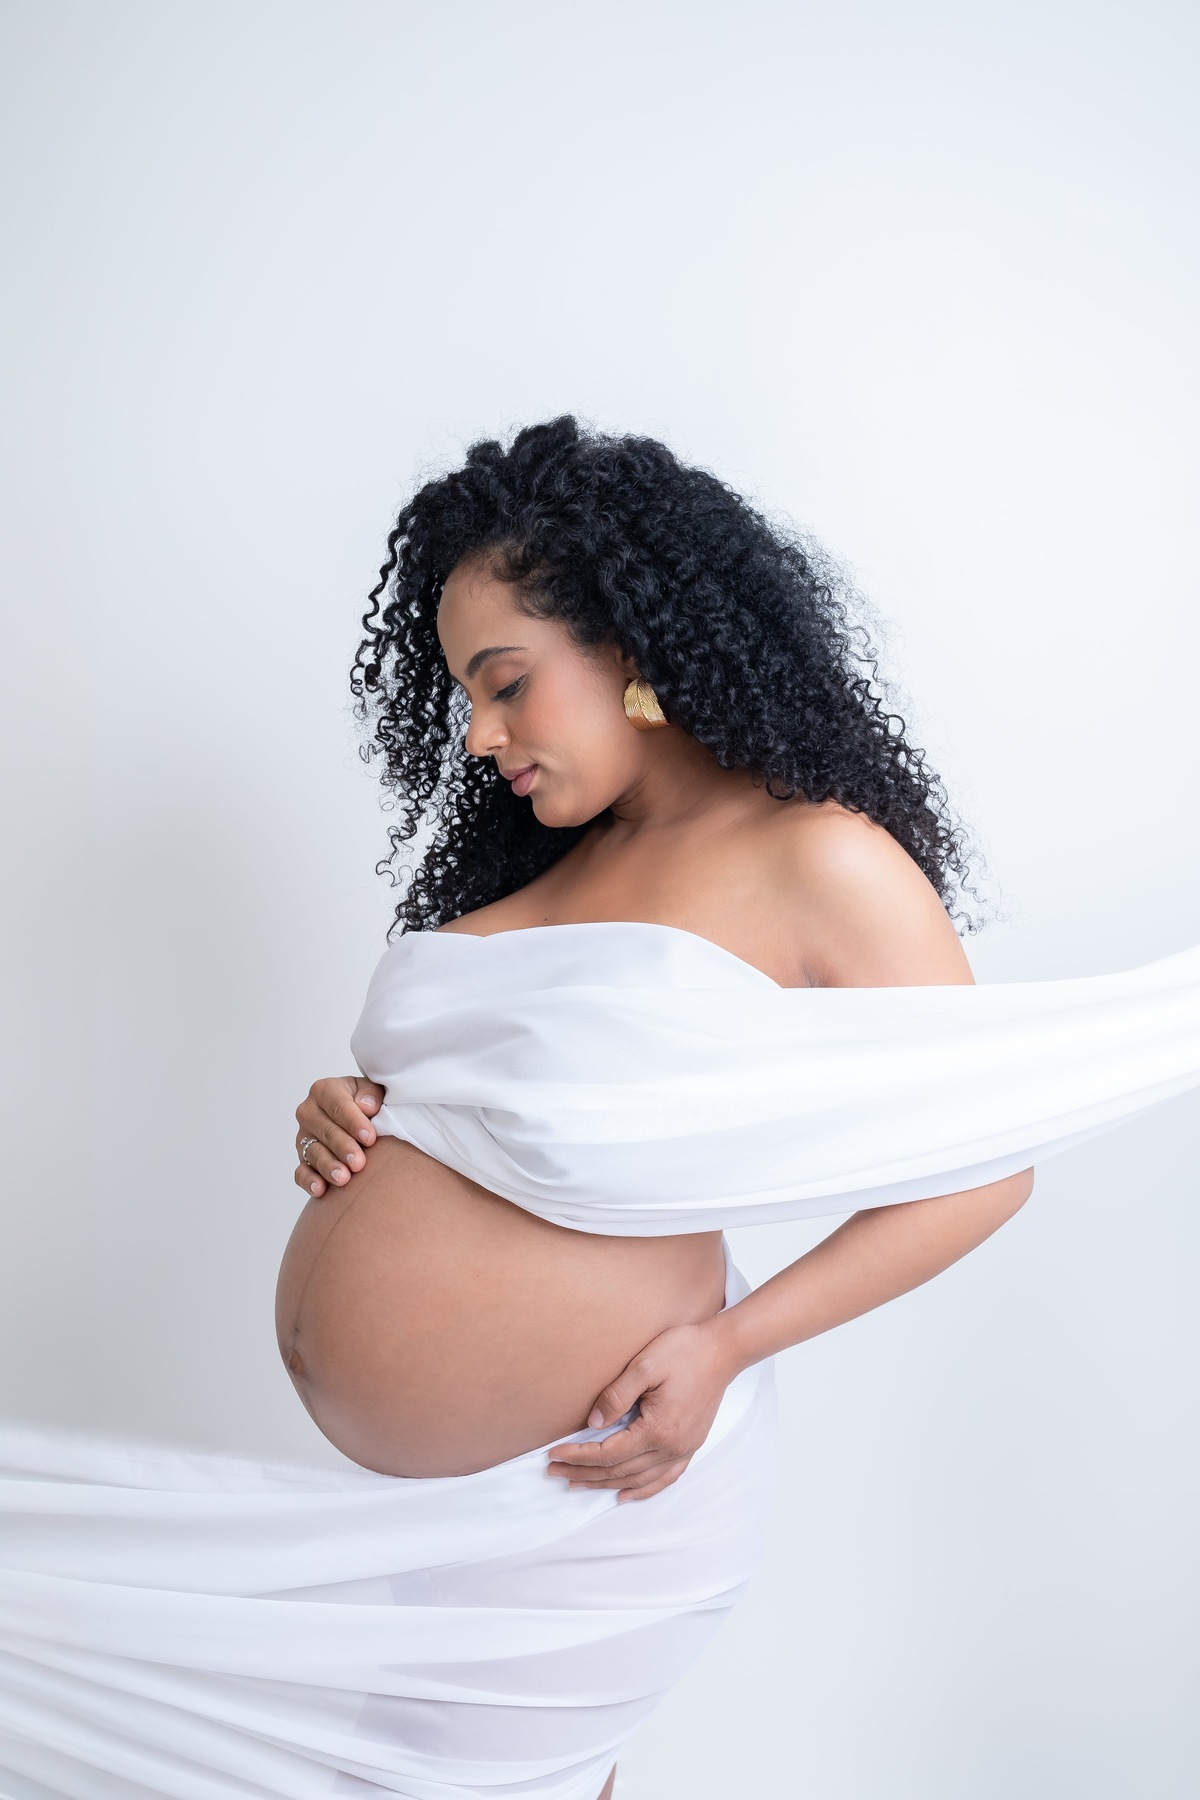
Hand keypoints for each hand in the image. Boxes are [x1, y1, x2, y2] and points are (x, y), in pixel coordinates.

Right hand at [294, 1076, 385, 1197]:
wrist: (361, 1121)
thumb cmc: (369, 1104)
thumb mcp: (375, 1092)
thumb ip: (371, 1094)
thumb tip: (366, 1106)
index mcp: (325, 1090)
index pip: (338, 1105)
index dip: (354, 1122)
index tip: (370, 1138)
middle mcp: (309, 1112)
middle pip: (326, 1131)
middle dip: (343, 1147)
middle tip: (358, 1162)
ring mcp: (303, 1138)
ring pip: (314, 1153)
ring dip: (329, 1166)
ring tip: (344, 1179)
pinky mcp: (303, 1160)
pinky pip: (301, 1172)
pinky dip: (310, 1181)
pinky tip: (321, 1190)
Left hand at [545, 1315, 742, 1502]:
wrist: (723, 1350)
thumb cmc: (684, 1351)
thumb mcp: (644, 1365)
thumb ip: (617, 1395)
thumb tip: (593, 1423)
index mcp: (658, 1429)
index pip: (608, 1453)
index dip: (578, 1455)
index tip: (553, 1453)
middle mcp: (672, 1447)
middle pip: (619, 1471)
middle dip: (584, 1472)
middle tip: (554, 1471)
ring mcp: (683, 1450)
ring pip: (638, 1480)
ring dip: (606, 1484)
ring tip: (578, 1483)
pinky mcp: (691, 1445)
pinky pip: (664, 1478)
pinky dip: (643, 1490)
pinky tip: (626, 1494)